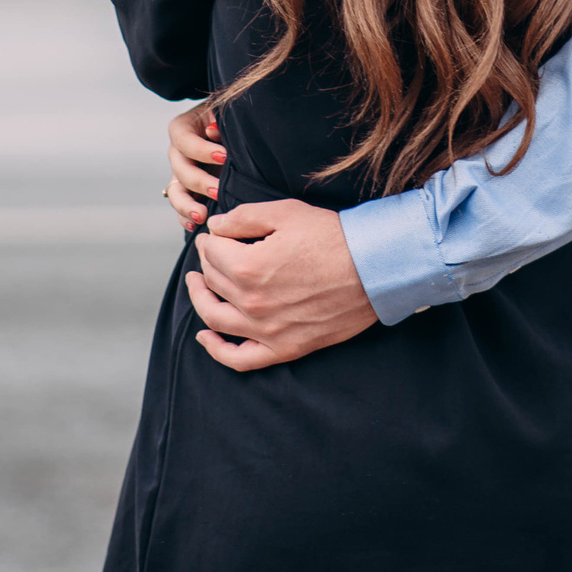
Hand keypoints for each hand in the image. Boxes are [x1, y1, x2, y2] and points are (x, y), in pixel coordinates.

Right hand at [163, 102, 221, 230]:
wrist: (233, 131)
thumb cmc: (229, 118)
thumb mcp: (225, 113)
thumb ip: (220, 122)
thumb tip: (212, 132)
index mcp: (182, 128)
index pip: (183, 140)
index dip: (201, 149)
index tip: (224, 156)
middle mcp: (177, 152)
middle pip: (179, 169)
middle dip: (199, 181)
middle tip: (218, 190)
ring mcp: (180, 174)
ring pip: (176, 192)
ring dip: (187, 205)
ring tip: (202, 215)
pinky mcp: (188, 191)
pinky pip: (181, 207)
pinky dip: (185, 218)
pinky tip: (195, 225)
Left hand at [184, 198, 378, 371]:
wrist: (373, 269)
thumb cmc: (333, 237)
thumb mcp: (286, 213)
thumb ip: (243, 217)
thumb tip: (215, 227)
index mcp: (248, 267)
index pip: (211, 253)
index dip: (210, 240)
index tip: (215, 235)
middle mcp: (252, 303)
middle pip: (213, 281)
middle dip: (207, 263)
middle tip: (210, 253)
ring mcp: (267, 330)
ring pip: (215, 318)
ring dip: (200, 299)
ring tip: (197, 285)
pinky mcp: (284, 348)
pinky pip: (239, 359)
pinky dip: (216, 349)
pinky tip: (206, 336)